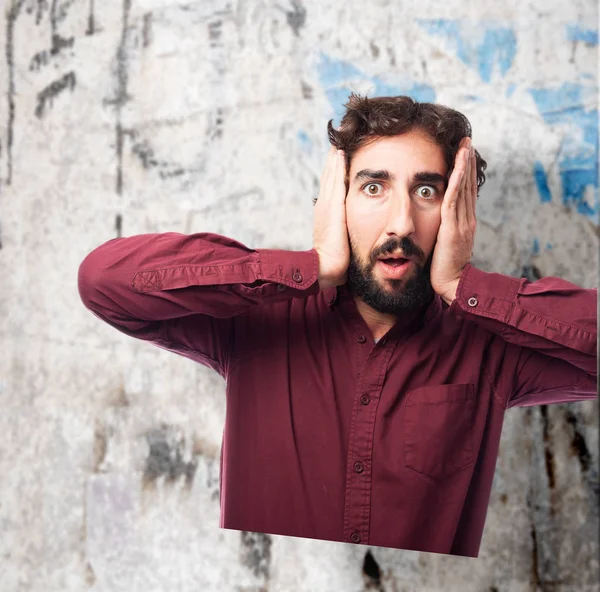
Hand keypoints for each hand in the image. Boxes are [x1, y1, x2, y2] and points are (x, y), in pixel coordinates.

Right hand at [313, 146, 349, 288]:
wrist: (325, 265)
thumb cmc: (336, 257)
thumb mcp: (342, 237)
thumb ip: (346, 226)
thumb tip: (354, 224)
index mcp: (328, 210)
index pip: (332, 184)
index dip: (336, 168)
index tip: (342, 152)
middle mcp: (325, 203)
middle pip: (329, 174)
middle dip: (334, 156)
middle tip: (338, 137)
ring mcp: (326, 203)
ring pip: (331, 173)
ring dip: (335, 155)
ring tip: (339, 137)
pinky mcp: (332, 206)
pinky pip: (334, 180)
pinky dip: (336, 165)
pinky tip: (340, 152)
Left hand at [430, 137, 477, 303]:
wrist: (453, 284)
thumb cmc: (444, 267)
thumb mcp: (443, 243)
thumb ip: (442, 229)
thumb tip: (433, 220)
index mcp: (464, 221)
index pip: (465, 190)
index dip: (464, 170)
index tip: (463, 152)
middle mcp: (467, 218)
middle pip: (467, 183)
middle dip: (467, 160)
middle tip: (466, 139)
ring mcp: (463, 222)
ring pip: (464, 187)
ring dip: (464, 164)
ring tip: (464, 144)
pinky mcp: (454, 228)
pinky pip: (455, 200)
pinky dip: (457, 181)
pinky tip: (457, 166)